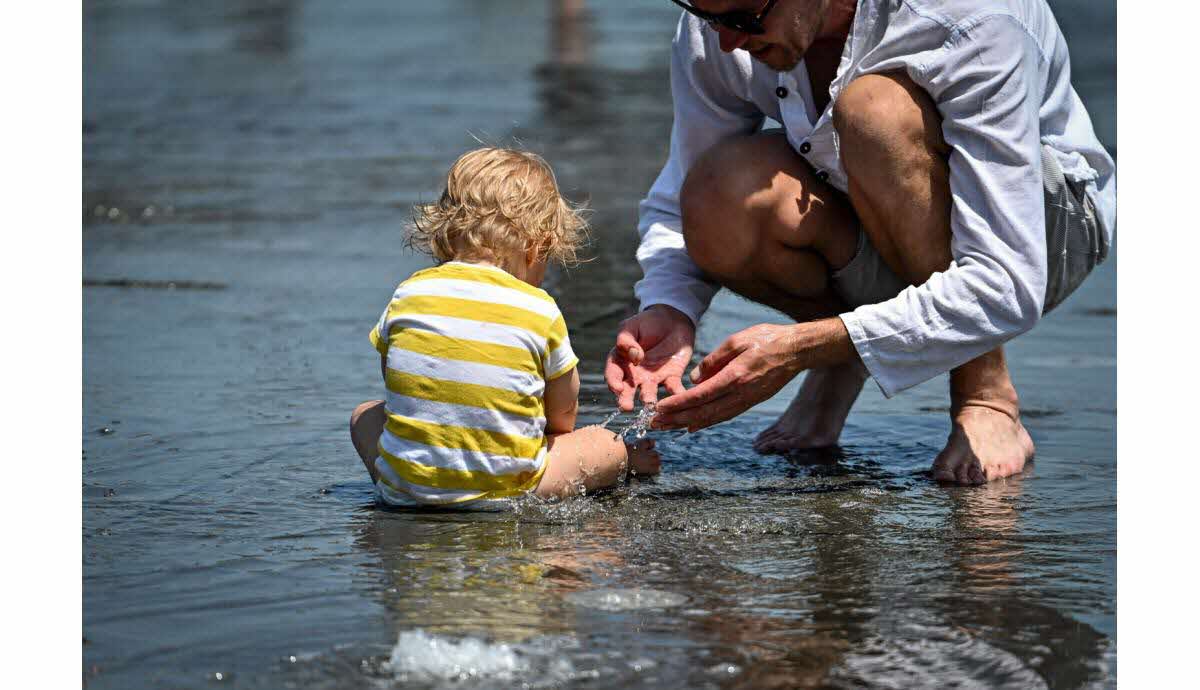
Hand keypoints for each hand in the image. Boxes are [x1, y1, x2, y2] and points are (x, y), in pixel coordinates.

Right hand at [604, 305, 695, 410]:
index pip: (613, 374)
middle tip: (626, 407)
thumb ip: (626, 340)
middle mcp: (635, 375)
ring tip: (650, 404)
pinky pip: (674, 388)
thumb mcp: (632, 326)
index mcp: (621, 361)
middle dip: (625, 399)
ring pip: (649, 393)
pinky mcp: (672, 377)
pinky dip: (677, 395)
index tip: (617, 388)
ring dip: (649, 400)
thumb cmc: (647, 322)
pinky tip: (679, 398)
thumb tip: (633, 356)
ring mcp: (653, 378)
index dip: (613, 382)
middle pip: (627, 390)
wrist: (672, 320)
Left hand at [653, 323, 806, 431]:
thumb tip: (694, 379)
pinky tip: (692, 426)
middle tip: (654, 424)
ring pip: (713, 418)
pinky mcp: (751, 402)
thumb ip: (713, 360)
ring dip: (687, 424)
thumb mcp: (737, 340)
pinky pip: (724, 415)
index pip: (700, 395)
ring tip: (667, 427)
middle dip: (676, 420)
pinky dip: (706, 422)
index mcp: (735, 376)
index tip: (659, 408)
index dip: (678, 404)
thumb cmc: (767, 339)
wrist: (796, 350)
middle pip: (703, 412)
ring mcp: (747, 400)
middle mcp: (740, 394)